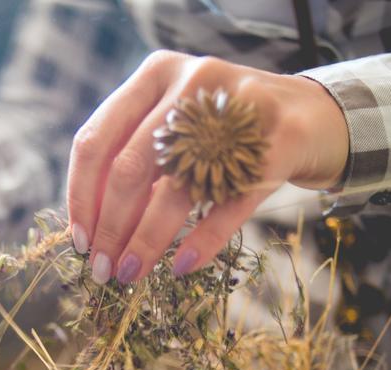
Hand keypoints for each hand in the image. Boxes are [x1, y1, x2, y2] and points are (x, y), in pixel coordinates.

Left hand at [67, 50, 348, 284]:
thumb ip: (134, 149)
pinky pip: (228, 205)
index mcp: (156, 73)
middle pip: (130, 169)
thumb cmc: (225, 126)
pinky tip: (181, 267)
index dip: (81, 196)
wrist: (311, 114)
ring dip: (146, 243)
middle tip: (102, 269)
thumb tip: (88, 224)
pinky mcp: (278, 144)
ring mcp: (239, 110)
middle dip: (110, 228)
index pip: (97, 140)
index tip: (79, 240)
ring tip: (131, 274)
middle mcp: (193, 83)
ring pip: (175, 191)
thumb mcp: (176, 116)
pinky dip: (201, 243)